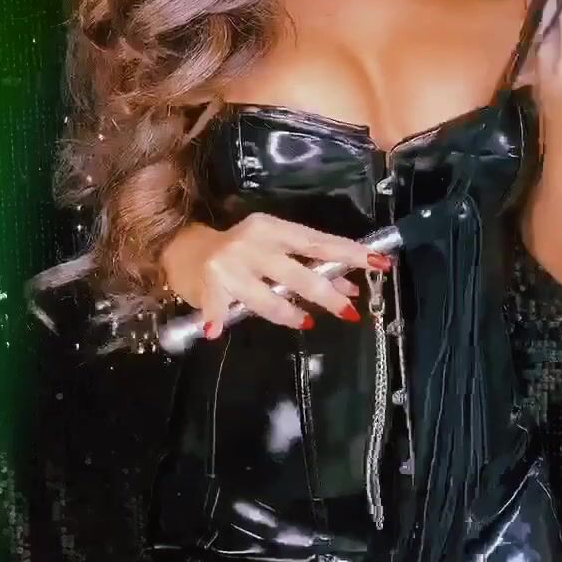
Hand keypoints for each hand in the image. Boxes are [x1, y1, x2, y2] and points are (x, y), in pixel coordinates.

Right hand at [161, 215, 390, 337]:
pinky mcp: (207, 286)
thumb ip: (308, 268)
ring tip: (305, 323)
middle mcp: (253, 244)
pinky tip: (217, 332)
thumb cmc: (239, 252)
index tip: (378, 263)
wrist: (183, 249)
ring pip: (266, 296)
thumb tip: (350, 289)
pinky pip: (217, 308)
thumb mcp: (275, 252)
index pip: (319, 243)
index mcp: (274, 229)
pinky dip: (218, 320)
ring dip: (289, 313)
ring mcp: (229, 265)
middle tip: (349, 312)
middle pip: (297, 272)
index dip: (349, 254)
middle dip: (327, 294)